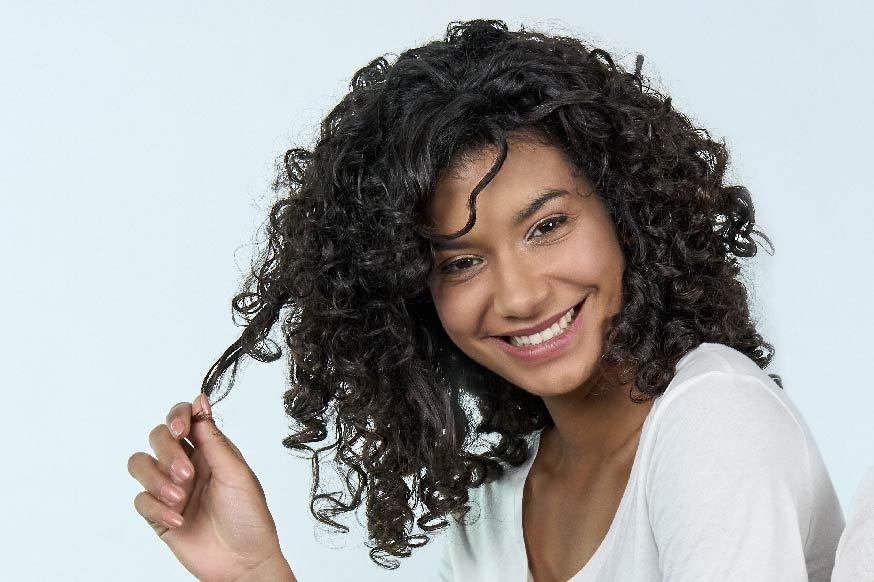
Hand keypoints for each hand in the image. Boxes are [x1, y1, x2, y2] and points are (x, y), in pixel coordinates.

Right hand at [128, 394, 295, 581]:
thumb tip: (200, 403)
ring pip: (140, 464)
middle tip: (186, 473)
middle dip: (167, 451)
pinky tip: (178, 520)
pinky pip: (140, 500)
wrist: (244, 562)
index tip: (181, 428)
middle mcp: (188, 464)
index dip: (178, 416)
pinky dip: (156, 508)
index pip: (185, 419)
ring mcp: (171, 489)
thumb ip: (214, 440)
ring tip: (181, 497)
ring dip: (157, 478)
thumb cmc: (249, 518)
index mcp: (210, 450)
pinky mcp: (158, 515)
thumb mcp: (237, 474)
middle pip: (158, 436)